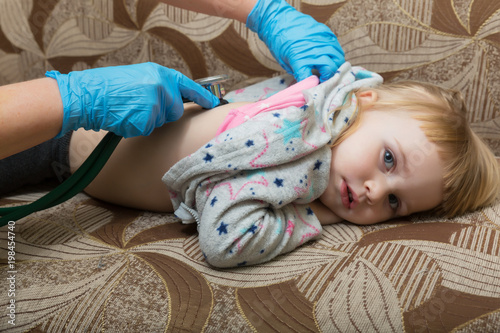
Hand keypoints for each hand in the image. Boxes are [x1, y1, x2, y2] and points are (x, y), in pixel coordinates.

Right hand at [46, 62, 219, 137]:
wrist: (89, 95)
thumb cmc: (110, 87)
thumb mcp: (139, 78)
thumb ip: (159, 86)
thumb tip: (175, 99)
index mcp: (159, 73)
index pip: (188, 85)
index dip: (203, 96)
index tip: (214, 102)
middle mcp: (160, 86)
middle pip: (175, 110)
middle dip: (163, 114)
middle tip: (140, 107)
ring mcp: (154, 103)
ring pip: (161, 121)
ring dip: (147, 120)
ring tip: (128, 109)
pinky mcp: (146, 119)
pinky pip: (147, 130)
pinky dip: (135, 128)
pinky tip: (123, 117)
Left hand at [247, 0, 343, 81]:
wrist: (279, 21)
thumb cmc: (280, 44)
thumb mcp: (286, 63)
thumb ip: (299, 73)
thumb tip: (309, 83)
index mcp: (300, 61)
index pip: (313, 80)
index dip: (315, 86)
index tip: (315, 89)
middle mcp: (314, 51)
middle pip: (330, 70)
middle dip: (329, 78)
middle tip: (324, 80)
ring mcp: (322, 41)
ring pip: (338, 59)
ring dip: (335, 67)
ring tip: (329, 70)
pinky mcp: (327, 33)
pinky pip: (337, 47)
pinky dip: (336, 55)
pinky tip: (330, 58)